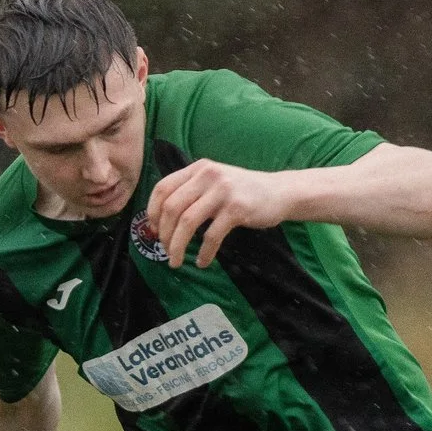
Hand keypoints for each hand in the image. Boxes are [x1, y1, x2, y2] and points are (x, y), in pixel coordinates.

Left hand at [145, 160, 294, 267]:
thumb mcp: (214, 183)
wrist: (279, 192)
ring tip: (176, 261)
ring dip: (178, 246)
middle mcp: (207, 175)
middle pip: (172, 208)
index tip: (154, 231)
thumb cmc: (242, 192)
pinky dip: (204, 253)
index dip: (152, 212)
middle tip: (166, 251)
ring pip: (187, 222)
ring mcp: (222, 191)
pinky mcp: (237, 209)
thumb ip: (191, 193)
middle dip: (164, 234)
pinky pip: (211, 236)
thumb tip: (160, 222)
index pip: (162, 188)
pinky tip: (203, 262)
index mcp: (198, 168)